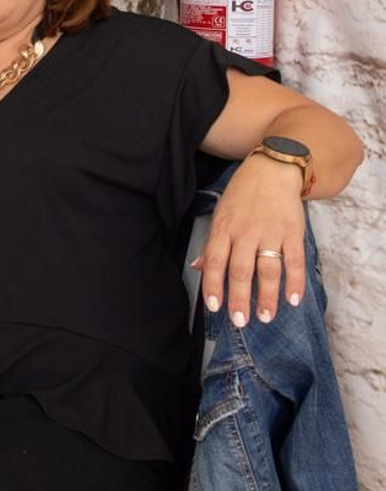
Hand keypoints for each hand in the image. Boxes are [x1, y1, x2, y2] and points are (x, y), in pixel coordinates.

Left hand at [197, 154, 307, 326]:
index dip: (213, 286)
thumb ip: (211, 244)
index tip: (214, 307)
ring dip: (267, 296)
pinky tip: (292, 299)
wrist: (273, 170)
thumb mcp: (220, 214)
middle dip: (239, 299)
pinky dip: (294, 282)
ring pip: (268, 270)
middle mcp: (245, 233)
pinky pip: (294, 261)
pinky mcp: (293, 232)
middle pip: (240, 271)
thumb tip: (196, 267)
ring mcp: (270, 233)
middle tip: (240, 321)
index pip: (214, 262)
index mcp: (223, 229)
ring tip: (265, 317)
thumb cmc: (242, 195)